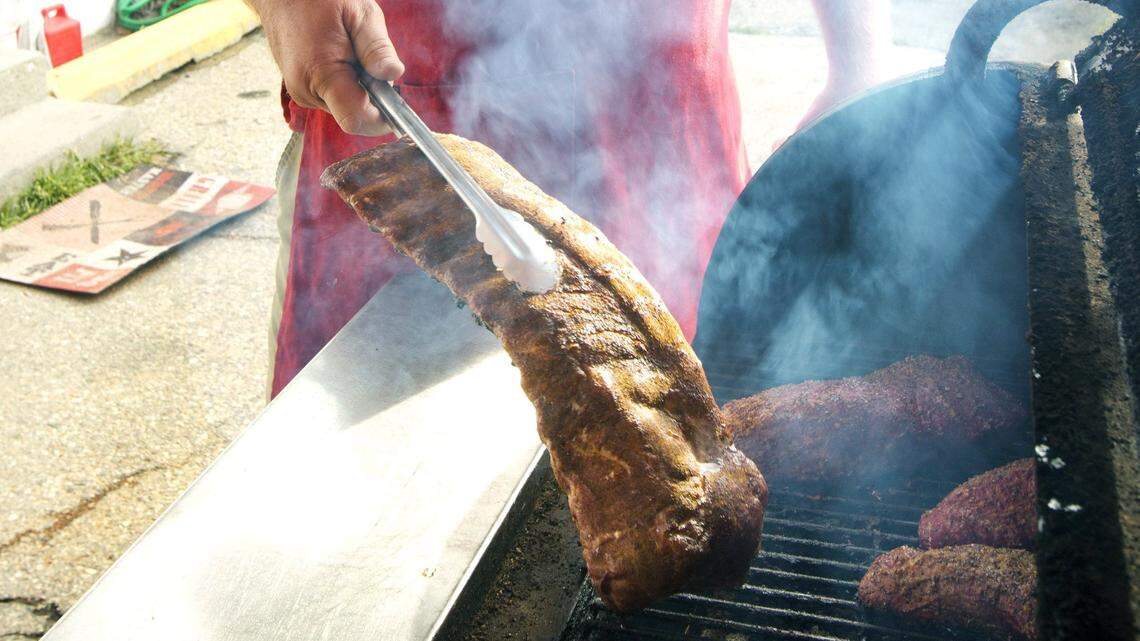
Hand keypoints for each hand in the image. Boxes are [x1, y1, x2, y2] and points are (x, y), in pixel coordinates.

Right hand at [248, 0, 404, 135]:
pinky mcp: (301, 89)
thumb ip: (376, 48)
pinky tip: (340, 57)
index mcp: (320, 75)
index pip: (356, 120)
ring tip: (350, 51)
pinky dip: (345, 83)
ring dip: (358, 87)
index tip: (395, 100)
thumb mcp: (359, 14)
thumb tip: (394, 74)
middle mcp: (306, 92)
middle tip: (368, 58)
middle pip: (354, 114)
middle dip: (372, 95)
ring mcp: (301, 93)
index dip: (381, 118)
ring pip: (344, 106)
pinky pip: (333, 97)